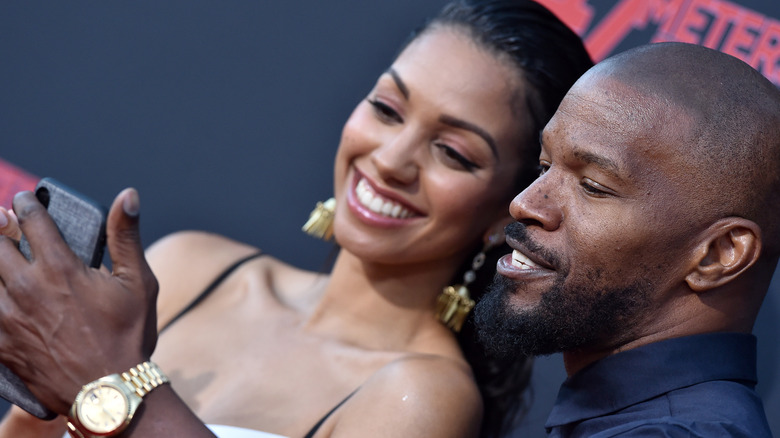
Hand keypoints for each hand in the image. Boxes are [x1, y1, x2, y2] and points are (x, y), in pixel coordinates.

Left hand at [0, 188, 158, 414]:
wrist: (109, 391)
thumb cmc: (128, 335)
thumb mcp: (138, 282)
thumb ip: (125, 235)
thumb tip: (127, 195)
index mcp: (60, 268)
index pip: (31, 220)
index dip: (26, 204)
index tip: (25, 200)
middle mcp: (27, 288)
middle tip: (2, 222)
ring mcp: (9, 317)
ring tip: (2, 257)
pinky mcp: (1, 343)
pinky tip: (3, 298)